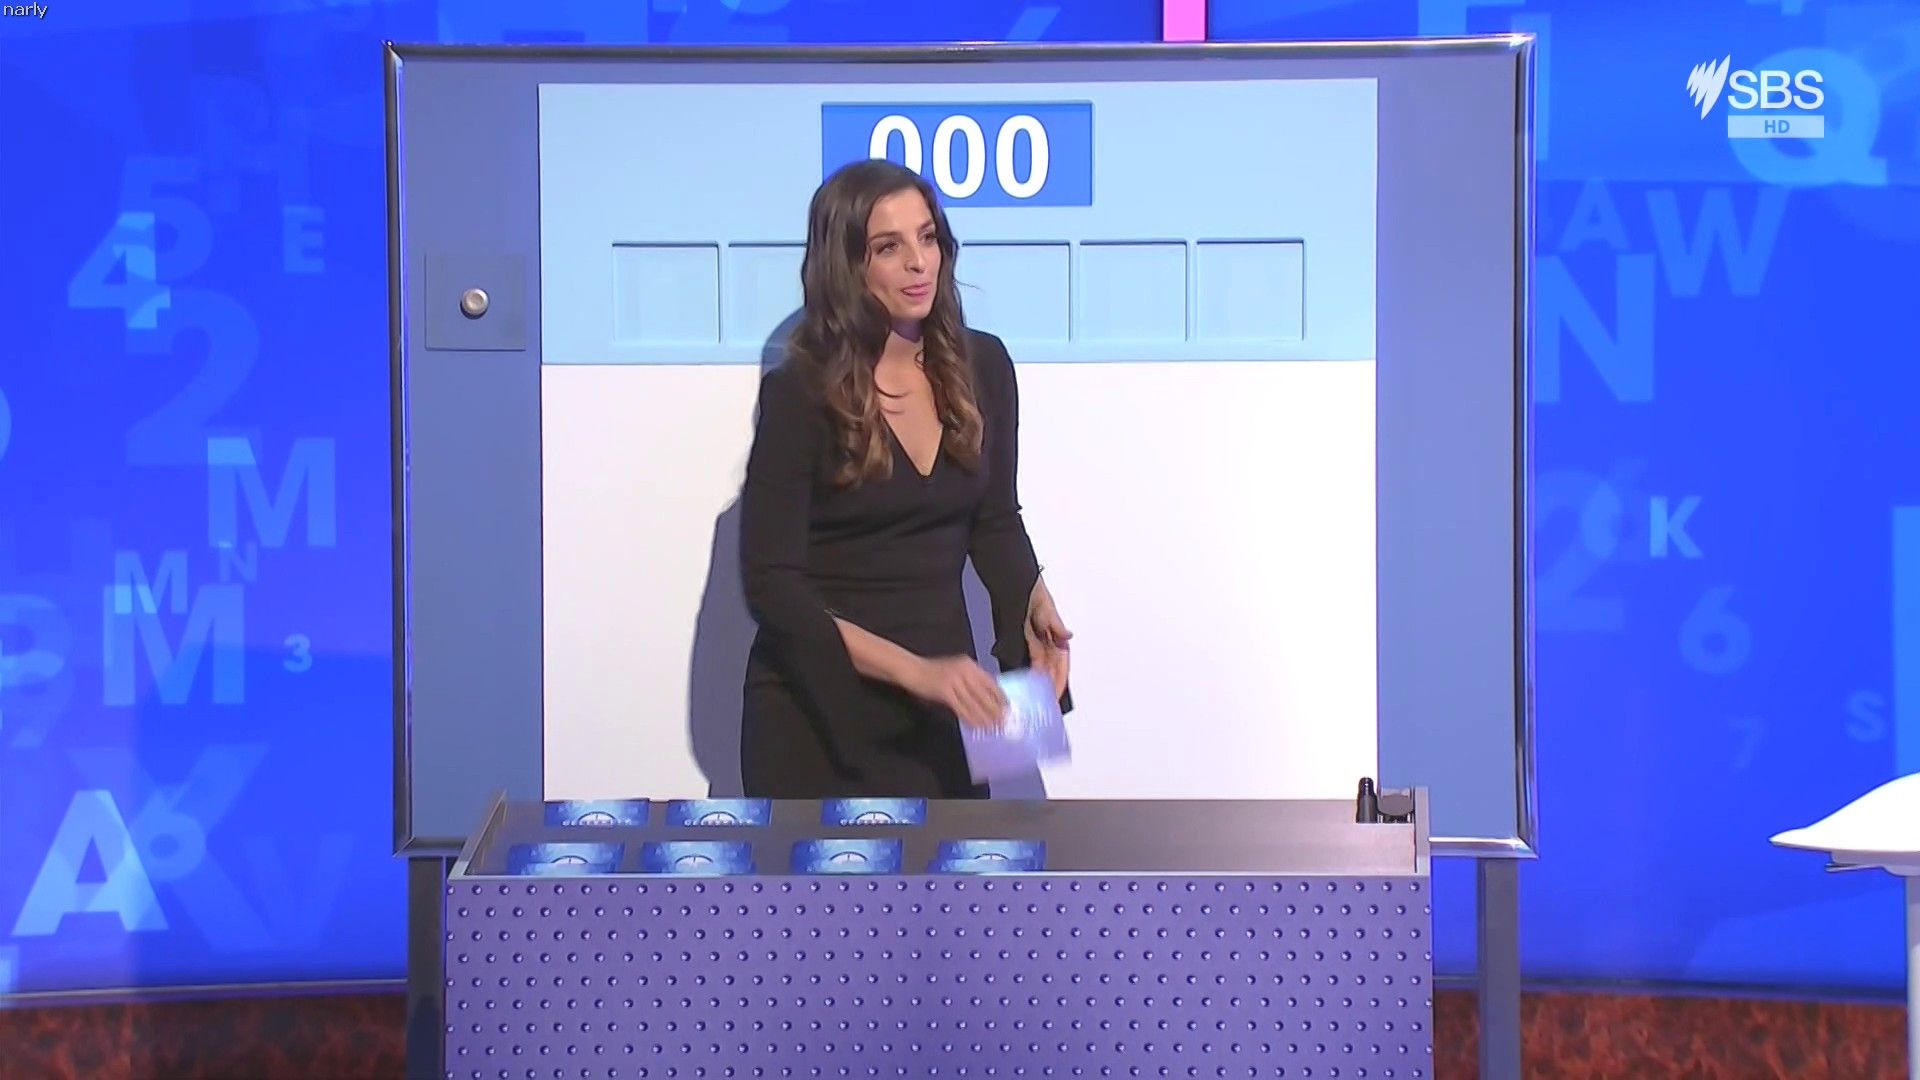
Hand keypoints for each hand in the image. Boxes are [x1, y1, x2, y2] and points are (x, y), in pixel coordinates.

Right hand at [906, 655, 1008, 730]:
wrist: (912, 669)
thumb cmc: (933, 671)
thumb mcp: (955, 670)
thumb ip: (970, 680)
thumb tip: (986, 698)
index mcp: (969, 665)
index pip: (990, 682)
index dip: (1000, 697)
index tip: (1008, 708)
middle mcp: (965, 671)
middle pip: (984, 694)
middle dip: (995, 710)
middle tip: (1004, 722)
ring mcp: (955, 681)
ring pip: (974, 703)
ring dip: (985, 717)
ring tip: (993, 728)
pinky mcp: (945, 692)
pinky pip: (962, 709)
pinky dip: (970, 719)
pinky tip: (976, 726)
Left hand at [1025, 577, 1071, 699]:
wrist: (1015, 581)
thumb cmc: (1033, 590)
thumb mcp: (1045, 606)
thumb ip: (1054, 624)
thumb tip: (1067, 635)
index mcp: (1057, 634)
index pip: (1061, 663)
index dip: (1059, 680)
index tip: (1055, 694)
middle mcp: (1048, 640)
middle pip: (1051, 669)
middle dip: (1049, 686)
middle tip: (1044, 702)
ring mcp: (1036, 642)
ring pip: (1040, 667)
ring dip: (1039, 682)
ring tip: (1035, 697)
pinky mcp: (1024, 640)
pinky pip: (1030, 660)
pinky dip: (1028, 671)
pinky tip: (1024, 681)